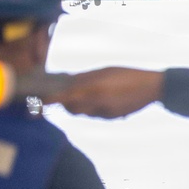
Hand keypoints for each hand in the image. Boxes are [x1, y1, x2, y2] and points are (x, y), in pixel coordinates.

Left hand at [44, 67, 164, 118]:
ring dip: (82, 105)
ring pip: (85, 112)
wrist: (154, 88)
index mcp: (93, 89)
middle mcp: (97, 104)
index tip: (35, 107)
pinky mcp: (114, 118)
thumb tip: (68, 82)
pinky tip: (107, 99)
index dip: (48, 103)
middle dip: (66, 104)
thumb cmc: (128, 74)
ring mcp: (106, 113)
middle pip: (72, 109)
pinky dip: (96, 108)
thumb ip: (86, 78)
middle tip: (65, 96)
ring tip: (92, 94)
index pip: (63, 99)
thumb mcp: (105, 71)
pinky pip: (98, 115)